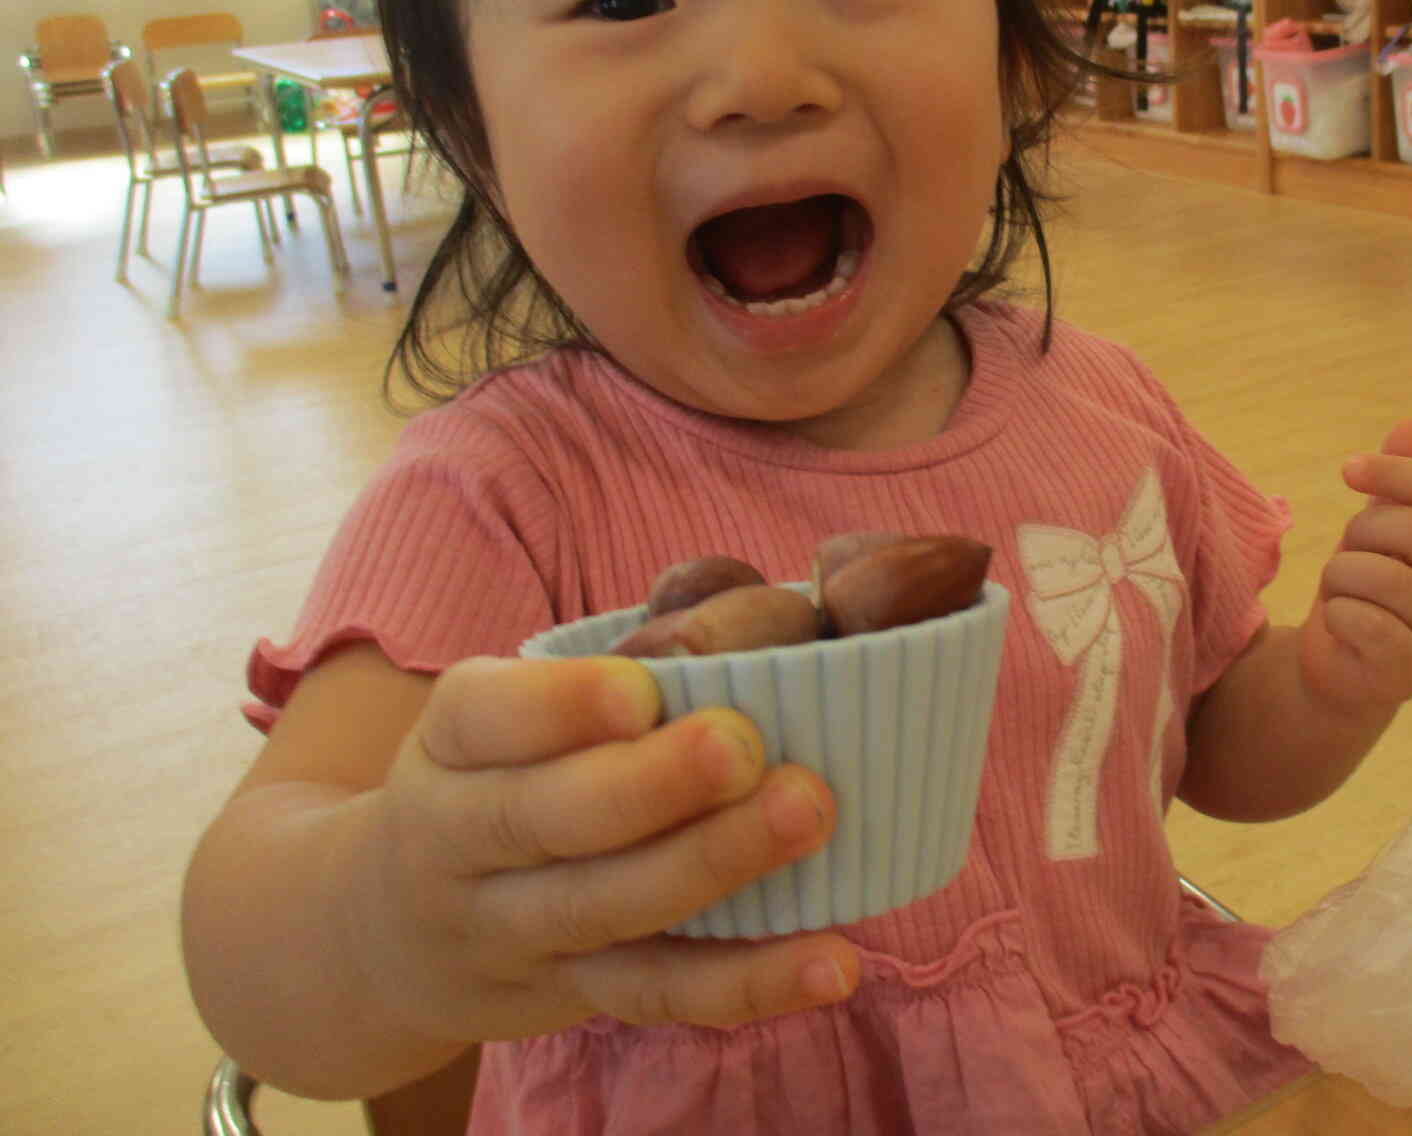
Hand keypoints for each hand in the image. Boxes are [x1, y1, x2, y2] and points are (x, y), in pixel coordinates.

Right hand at [351, 656, 858, 1044]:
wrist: (381, 934)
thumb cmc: (492, 779)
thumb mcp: (498, 717)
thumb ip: (596, 676)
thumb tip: (749, 612)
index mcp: (451, 741)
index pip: (486, 718)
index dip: (559, 706)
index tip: (640, 689)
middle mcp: (460, 840)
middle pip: (545, 818)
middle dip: (649, 784)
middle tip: (743, 745)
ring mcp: (511, 931)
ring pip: (606, 908)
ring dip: (712, 864)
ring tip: (808, 814)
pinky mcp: (570, 996)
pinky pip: (659, 994)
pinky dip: (748, 983)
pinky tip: (832, 960)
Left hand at [1299, 418, 1411, 720]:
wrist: (1339, 669)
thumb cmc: (1363, 589)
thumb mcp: (1376, 528)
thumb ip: (1399, 478)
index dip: (1395, 471)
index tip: (1347, 470)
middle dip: (1365, 532)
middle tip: (1349, 551)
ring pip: (1384, 576)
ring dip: (1342, 577)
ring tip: (1342, 592)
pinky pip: (1367, 623)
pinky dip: (1338, 614)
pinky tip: (1340, 623)